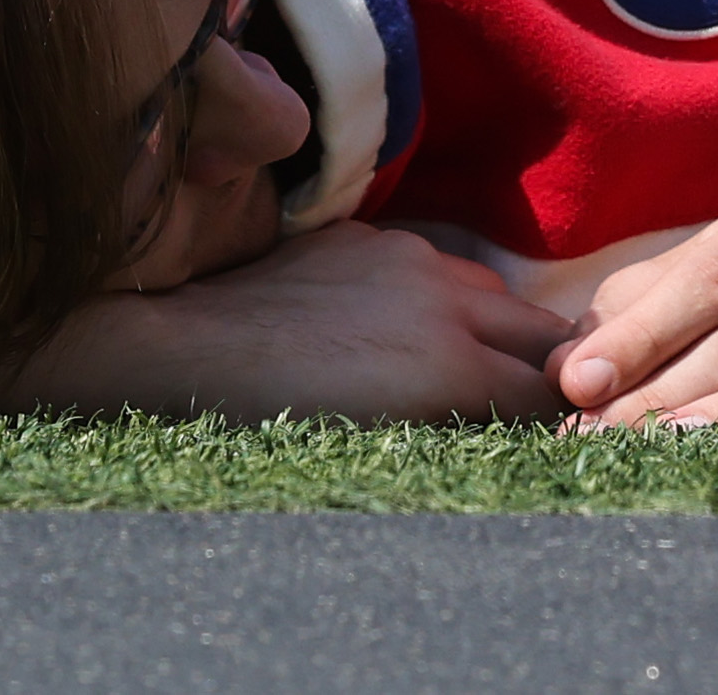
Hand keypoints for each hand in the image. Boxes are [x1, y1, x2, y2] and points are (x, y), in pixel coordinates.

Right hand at [0, 219, 573, 423]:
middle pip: (535, 326)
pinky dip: (525, 432)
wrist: (174, 349)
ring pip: (537, 365)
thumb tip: (398, 348)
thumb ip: (369, 301)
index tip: (512, 393)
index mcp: (397, 251)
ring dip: (537, 406)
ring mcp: (445, 316)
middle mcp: (433, 271)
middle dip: (543, 375)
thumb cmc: (221, 338)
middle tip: (541, 432)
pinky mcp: (444, 370)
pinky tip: (511, 466)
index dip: (509, 352)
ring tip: (530, 453)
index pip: (491, 303)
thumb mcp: (308, 290)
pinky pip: (515, 406)